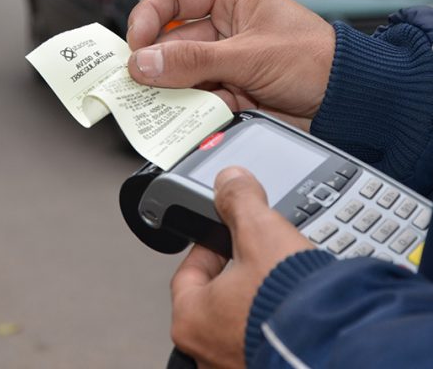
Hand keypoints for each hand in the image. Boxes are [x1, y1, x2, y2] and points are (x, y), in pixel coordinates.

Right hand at [127, 0, 334, 129]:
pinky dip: (187, 109)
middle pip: (172, 41)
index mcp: (232, 0)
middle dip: (154, 62)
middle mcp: (225, 29)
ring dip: (168, 88)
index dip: (149, 16)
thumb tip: (144, 63)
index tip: (135, 43)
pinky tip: (180, 116)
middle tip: (134, 81)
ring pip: (181, 73)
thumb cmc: (317, 60)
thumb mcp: (250, 54)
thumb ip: (194, 60)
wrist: (350, 103)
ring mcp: (225, 62)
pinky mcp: (229, 92)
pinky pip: (197, 98)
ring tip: (151, 102)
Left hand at [170, 166, 312, 368]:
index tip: (225, 238)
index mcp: (191, 321)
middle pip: (215, 299)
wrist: (344, 348)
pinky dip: (276, 326)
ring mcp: (237, 368)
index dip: (208, 248)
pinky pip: (264, 342)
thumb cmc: (291, 305)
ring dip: (258, 302)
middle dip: (237, 275)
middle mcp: (208, 354)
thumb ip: (239, 200)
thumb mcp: (261, 231)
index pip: (188, 273)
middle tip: (258, 260)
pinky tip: (296, 312)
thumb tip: (231, 181)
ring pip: (241, 322)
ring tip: (283, 284)